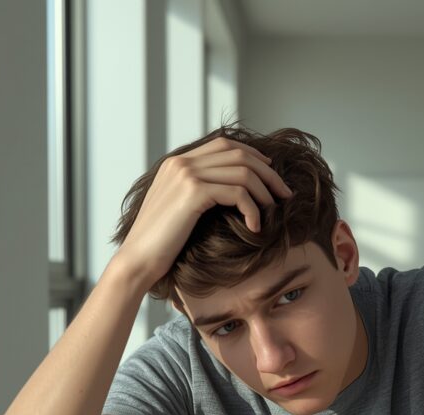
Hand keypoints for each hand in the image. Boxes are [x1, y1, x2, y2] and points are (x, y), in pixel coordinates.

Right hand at [113, 137, 293, 290]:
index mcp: (178, 162)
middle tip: (285, 194)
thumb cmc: (161, 244)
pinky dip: (252, 209)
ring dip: (265, 192)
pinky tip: (255, 227)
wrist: (139, 259)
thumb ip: (199, 193)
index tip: (272, 175)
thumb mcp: (180, 211)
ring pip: (242, 172)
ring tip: (273, 212)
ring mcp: (186, 175)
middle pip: (239, 154)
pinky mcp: (193, 193)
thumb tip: (229, 193)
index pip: (225, 145)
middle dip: (268, 173)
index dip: (254, 156)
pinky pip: (237, 193)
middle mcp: (182, 162)